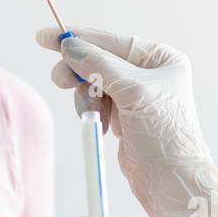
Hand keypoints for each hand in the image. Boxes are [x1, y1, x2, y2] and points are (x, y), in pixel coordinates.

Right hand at [36, 25, 217, 216]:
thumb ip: (98, 65)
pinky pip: (94, 102)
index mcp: (161, 59)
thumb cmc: (163, 133)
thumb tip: (69, 45)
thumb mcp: (132, 92)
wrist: (170, 180)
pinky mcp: (123, 115)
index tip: (47, 36)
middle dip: (79, 72)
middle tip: (60, 80)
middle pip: (98, 60)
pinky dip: (91, 110)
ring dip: (85, 97)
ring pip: (92, 82)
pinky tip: (101, 124)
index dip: (79, 38)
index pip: (112, 41)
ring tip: (92, 114)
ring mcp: (134, 95)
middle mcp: (148, 73)